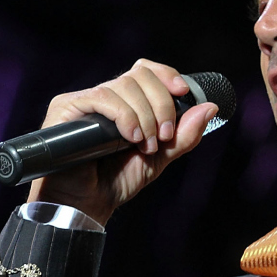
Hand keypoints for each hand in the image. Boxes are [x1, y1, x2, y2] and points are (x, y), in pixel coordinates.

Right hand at [26, 59, 218, 225]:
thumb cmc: (116, 182)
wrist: (87, 205)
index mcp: (124, 103)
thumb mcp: (159, 158)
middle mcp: (104, 97)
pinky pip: (103, 96)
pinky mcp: (66, 107)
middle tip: (163, 136)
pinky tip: (129, 138)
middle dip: (161, 105)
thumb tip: (210, 107)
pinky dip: (124, 116)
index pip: (146, 71)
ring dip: (144, 117)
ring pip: (124, 86)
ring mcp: (84, 100)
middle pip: (139, 75)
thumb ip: (183, 135)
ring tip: (144, 145)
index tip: (183, 93)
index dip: (166, 75)